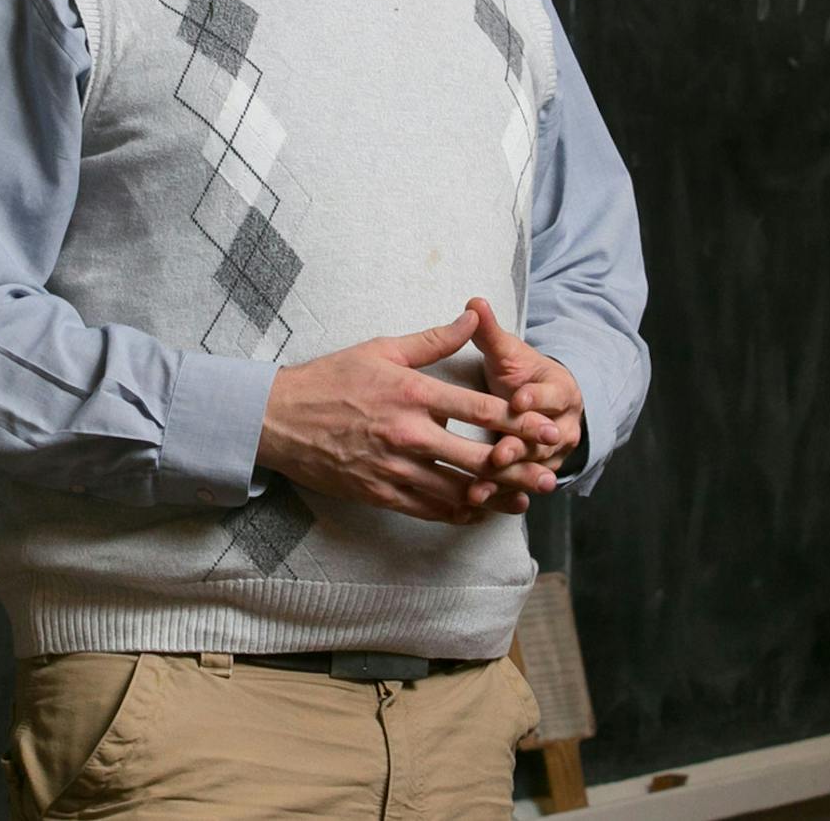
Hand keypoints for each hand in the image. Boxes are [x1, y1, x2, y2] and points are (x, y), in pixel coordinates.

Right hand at [256, 307, 562, 525]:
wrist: (278, 418)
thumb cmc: (330, 379)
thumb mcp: (381, 349)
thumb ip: (433, 339)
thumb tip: (473, 316)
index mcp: (412, 393)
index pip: (479, 410)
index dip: (520, 421)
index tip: (546, 427)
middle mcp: (408, 434)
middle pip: (479, 458)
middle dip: (520, 468)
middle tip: (551, 474)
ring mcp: (394, 468)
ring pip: (459, 491)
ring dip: (496, 497)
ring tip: (525, 499)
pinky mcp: (380, 493)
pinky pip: (430, 510)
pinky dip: (459, 512)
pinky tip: (478, 510)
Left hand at [463, 296, 585, 507]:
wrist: (539, 405)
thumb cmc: (520, 375)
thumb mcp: (508, 353)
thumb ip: (491, 332)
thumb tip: (474, 301)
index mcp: (561, 392)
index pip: (551, 395)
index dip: (535, 398)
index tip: (518, 399)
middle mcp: (563, 426)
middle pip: (543, 438)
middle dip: (520, 446)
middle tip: (499, 453)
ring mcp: (551, 454)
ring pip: (532, 467)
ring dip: (508, 478)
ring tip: (481, 487)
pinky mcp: (534, 474)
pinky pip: (518, 487)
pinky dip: (498, 495)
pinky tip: (475, 502)